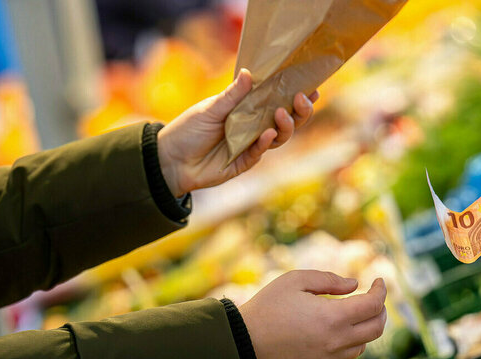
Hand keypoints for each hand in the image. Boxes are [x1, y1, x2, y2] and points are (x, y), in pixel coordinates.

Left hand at [156, 69, 319, 196]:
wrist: (170, 159)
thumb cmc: (188, 130)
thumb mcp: (209, 108)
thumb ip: (232, 95)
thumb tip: (249, 74)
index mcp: (248, 110)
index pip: (278, 101)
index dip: (295, 95)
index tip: (310, 86)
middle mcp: (254, 127)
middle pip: (287, 120)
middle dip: (299, 110)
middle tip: (302, 98)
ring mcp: (251, 145)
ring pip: (280, 137)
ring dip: (285, 125)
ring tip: (280, 114)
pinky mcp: (244, 162)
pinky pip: (260, 153)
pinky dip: (265, 143)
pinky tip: (267, 135)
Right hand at [239, 270, 387, 358]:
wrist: (242, 343)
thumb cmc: (267, 306)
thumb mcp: (296, 280)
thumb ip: (329, 279)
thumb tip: (354, 285)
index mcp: (333, 318)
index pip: (373, 305)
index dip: (381, 290)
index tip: (379, 281)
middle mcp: (335, 343)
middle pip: (376, 329)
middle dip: (380, 311)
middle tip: (373, 298)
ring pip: (362, 346)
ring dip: (364, 329)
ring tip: (354, 315)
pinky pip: (342, 358)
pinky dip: (346, 344)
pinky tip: (333, 332)